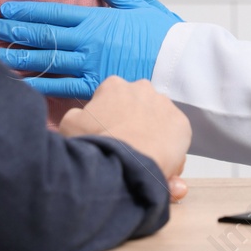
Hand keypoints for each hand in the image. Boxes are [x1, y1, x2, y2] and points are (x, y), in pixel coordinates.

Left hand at [0, 0, 180, 99]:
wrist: (184, 67)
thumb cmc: (165, 35)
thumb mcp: (142, 5)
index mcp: (98, 19)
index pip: (54, 13)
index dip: (28, 12)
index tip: (6, 11)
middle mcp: (89, 41)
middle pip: (44, 36)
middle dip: (15, 33)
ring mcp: (91, 65)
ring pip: (47, 61)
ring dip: (19, 59)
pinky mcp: (96, 88)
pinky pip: (62, 88)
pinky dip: (39, 86)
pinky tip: (21, 85)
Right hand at [60, 76, 190, 186]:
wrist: (122, 165)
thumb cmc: (94, 144)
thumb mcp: (69, 126)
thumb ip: (76, 116)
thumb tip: (82, 118)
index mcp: (114, 85)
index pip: (112, 97)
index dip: (109, 117)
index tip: (108, 133)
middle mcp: (143, 88)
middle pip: (138, 105)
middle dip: (134, 121)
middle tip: (126, 144)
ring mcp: (165, 105)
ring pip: (158, 119)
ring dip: (152, 132)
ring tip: (142, 156)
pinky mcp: (182, 124)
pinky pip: (175, 135)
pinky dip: (169, 146)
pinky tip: (157, 160)